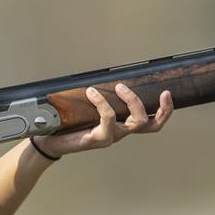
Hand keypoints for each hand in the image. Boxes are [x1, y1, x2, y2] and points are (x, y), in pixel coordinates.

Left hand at [33, 84, 173, 157]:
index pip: (151, 124)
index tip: (167, 93)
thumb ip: (98, 96)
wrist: (48, 141)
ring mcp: (109, 137)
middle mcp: (119, 133)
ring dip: (131, 101)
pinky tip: (92, 92)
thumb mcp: (87, 108)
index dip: (164, 111)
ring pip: (133, 123)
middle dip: (157, 108)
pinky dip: (103, 103)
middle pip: (148, 124)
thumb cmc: (67, 124)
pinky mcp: (97, 139)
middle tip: (157, 91)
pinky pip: (108, 119)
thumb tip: (102, 73)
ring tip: (118, 86)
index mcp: (121, 126)